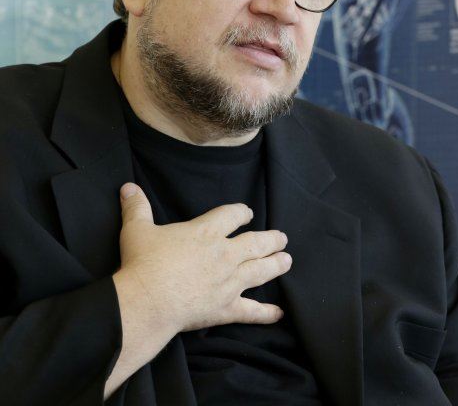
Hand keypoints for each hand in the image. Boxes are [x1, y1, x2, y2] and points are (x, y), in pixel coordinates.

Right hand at [115, 183, 291, 338]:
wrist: (148, 301)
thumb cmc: (143, 263)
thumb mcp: (137, 230)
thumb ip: (136, 207)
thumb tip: (127, 187)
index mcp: (206, 232)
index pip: (232, 215)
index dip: (242, 212)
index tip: (247, 212)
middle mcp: (224, 254)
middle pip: (255, 242)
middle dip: (271, 239)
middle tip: (282, 237)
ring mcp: (229, 282)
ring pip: (261, 271)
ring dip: (276, 265)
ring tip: (287, 260)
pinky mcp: (226, 308)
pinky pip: (252, 311)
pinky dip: (266, 313)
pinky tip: (279, 313)